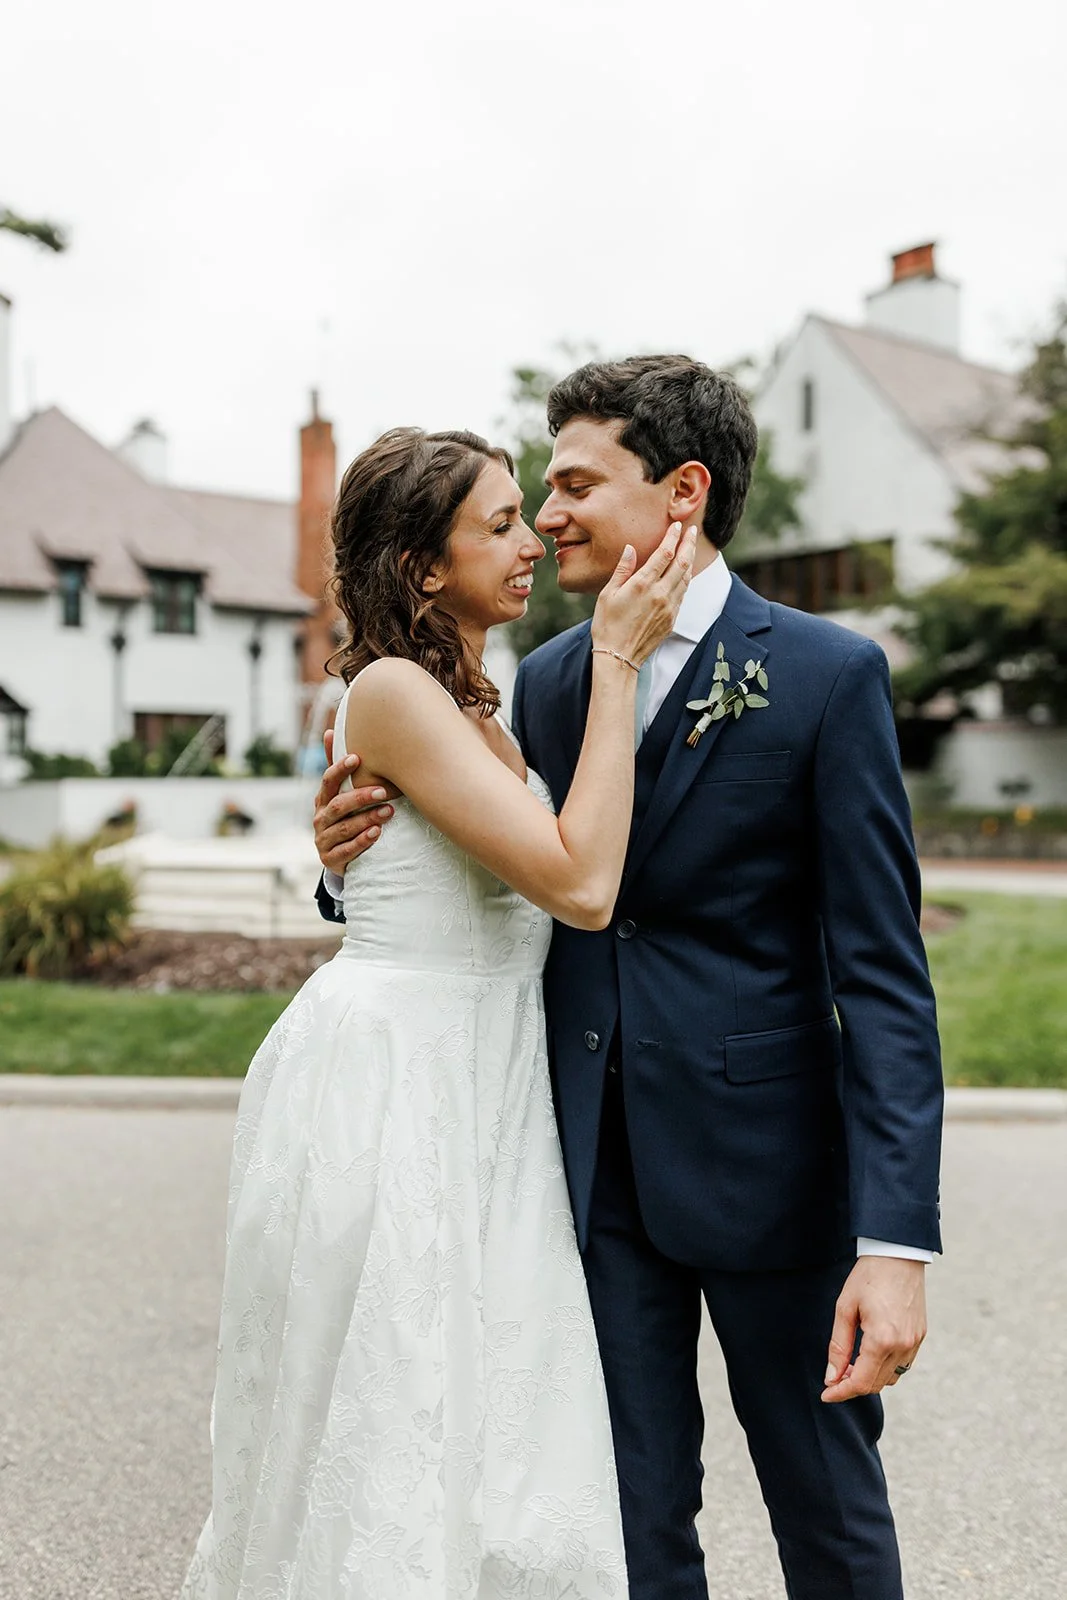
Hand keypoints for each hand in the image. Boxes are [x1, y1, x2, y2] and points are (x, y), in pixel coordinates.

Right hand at [313, 727, 397, 874]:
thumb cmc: (344, 818)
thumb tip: (329, 730)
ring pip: (344, 828)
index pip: (327, 782)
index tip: (357, 758)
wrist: (338, 856)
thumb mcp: (339, 794)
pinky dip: (362, 841)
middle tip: (383, 790)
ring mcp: (323, 841)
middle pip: (338, 806)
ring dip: (367, 819)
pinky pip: (346, 850)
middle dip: (360, 797)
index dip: (339, 769)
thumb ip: (337, 767)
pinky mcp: (331, 860)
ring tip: (388, 812)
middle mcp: (320, 819)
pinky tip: (377, 833)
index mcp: (322, 800)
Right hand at [592, 521, 696, 666]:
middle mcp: (660, 594)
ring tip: (691, 547)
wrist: (619, 657)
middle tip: (692, 531)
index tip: (677, 526)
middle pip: (682, 562)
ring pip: (686, 578)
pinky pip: (683, 594)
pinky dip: (686, 579)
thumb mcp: (608, 594)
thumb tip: (631, 548)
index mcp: (642, 585)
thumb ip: (623, 569)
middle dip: (688, 544)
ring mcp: (669, 607)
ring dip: (690, 560)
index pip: (664, 554)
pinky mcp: (672, 619)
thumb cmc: (607, 625)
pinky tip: (684, 573)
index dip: (672, 537)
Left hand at [821, 1257, 926, 1403]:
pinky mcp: (920, 1336)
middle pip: (876, 1384)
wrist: (898, 1255)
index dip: (841, 1392)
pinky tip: (870, 1355)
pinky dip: (885, 1368)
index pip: (861, 1382)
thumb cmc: (868, 1277)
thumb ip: (838, 1346)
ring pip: (891, 1378)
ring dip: (870, 1378)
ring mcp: (914, 1342)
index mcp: (882, 1339)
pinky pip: (903, 1365)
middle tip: (835, 1376)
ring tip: (851, 1364)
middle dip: (853, 1385)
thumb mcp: (845, 1308)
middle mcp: (902, 1346)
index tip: (826, 1395)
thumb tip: (831, 1377)